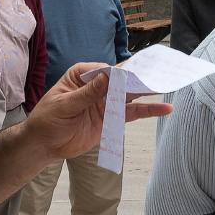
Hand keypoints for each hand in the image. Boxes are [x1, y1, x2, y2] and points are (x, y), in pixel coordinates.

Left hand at [20, 63, 172, 160]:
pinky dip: (147, 110)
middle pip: (122, 80)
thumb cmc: (47, 120)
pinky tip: (164, 109)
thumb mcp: (64, 105)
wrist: (45, 145)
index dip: (121, 73)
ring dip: (149, 92)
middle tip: (162, 74)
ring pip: (131, 95)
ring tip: (169, 86)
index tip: (135, 75)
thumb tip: (105, 76)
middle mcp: (97, 85)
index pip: (106, 70)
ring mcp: (106, 101)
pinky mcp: (111, 118)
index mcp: (82, 75)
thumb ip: (86, 93)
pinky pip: (132, 113)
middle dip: (141, 78)